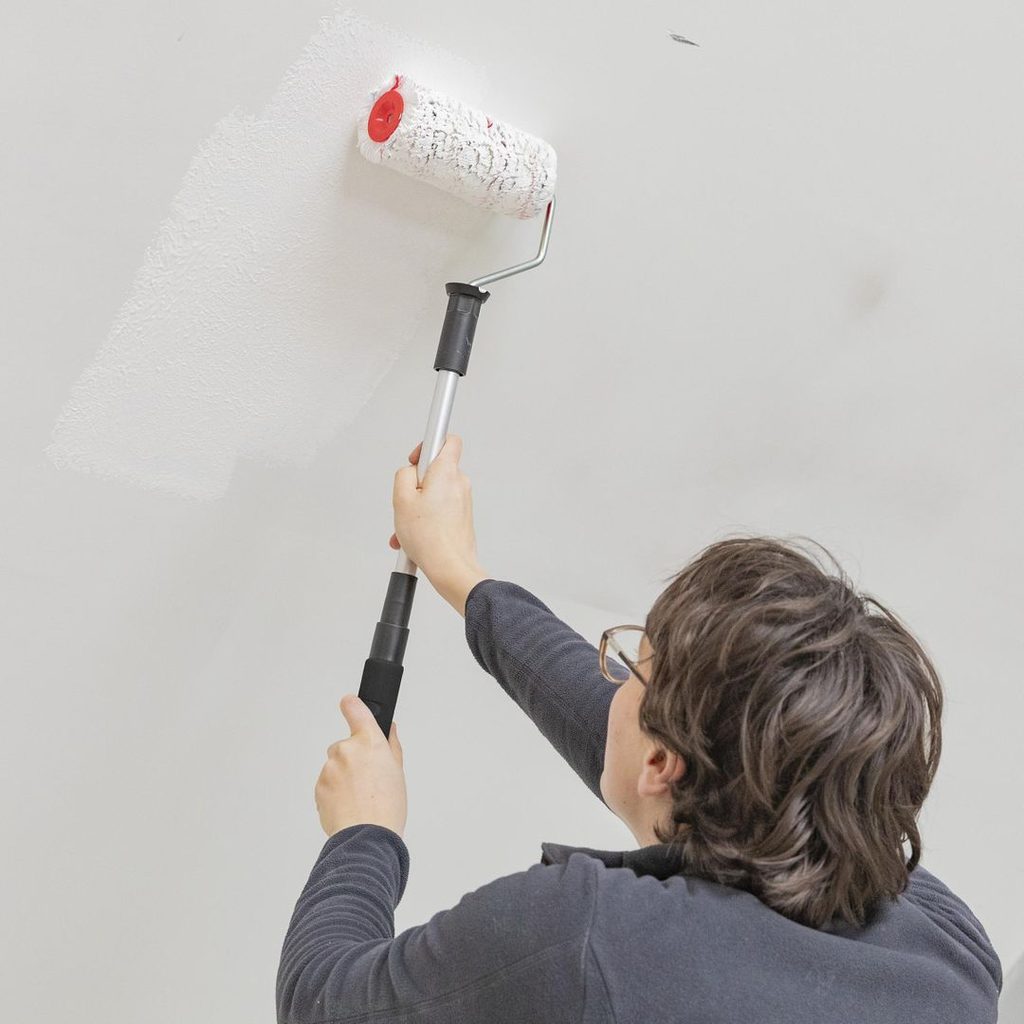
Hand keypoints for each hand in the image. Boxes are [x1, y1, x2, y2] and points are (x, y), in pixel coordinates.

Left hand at [314, 695, 406, 838]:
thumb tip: (389, 730)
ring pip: (335, 767)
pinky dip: (334, 792)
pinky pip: (327, 784)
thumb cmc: (387, 807)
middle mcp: (347, 750)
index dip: (352, 705)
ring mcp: (330, 768)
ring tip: (359, 798)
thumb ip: (391, 745)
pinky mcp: (319, 786)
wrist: (366, 836)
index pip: (356, 709)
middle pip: (345, 746)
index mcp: (370, 742)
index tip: (349, 702)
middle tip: (367, 779)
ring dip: (343, 778)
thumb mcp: (398, 772)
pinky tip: (349, 805)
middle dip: (352, 759)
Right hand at [390, 434, 482, 584]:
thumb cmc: (429, 537)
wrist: (450, 566)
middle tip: (407, 500)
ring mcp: (462, 500)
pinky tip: (414, 535)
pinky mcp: (462, 516)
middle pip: (435, 470)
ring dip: (418, 506)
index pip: (448, 440)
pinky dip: (426, 518)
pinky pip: (440, 509)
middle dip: (417, 483)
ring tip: (407, 526)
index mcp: (446, 472)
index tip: (416, 457)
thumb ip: (404, 475)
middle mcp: (459, 483)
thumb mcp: (401, 499)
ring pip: (435, 493)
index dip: (429, 444)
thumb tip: (410, 471)